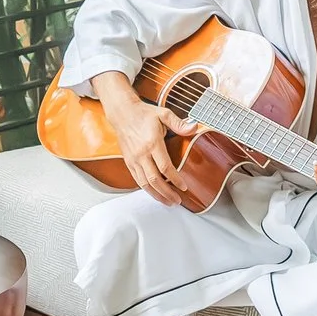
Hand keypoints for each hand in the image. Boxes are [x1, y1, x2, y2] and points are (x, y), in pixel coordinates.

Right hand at [93, 72, 189, 205]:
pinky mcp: (128, 162)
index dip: (175, 180)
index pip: (165, 167)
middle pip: (155, 180)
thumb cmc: (143, 114)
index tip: (184, 187)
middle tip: (177, 200)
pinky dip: (147, 190)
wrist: (122, 113)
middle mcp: (142, 154)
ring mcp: (134, 159)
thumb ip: (179, 123)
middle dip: (167, 193)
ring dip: (157, 195)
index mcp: (152, 143)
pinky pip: (137, 180)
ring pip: (145, 184)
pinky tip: (155, 193)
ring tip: (168, 202)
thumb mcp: (163, 114)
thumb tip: (194, 127)